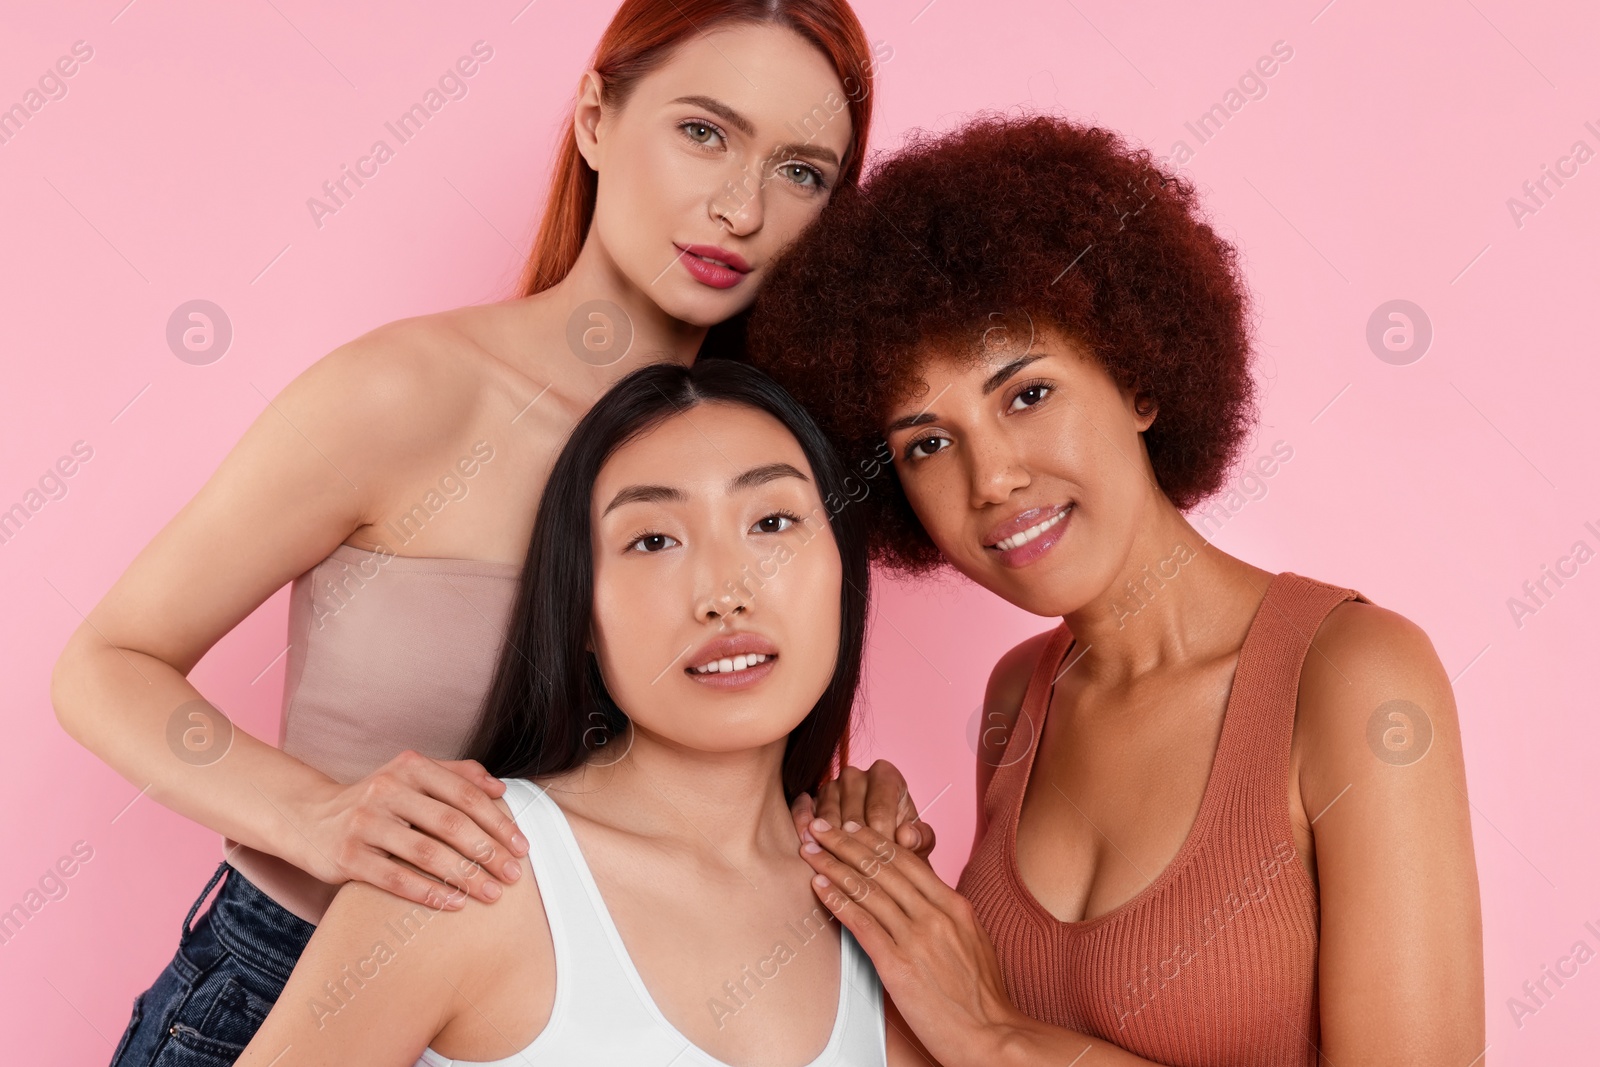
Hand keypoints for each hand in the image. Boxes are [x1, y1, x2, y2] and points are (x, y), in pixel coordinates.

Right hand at [293, 750, 528, 907]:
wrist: (310, 817)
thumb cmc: (376, 800)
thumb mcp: (411, 777)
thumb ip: (457, 774)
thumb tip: (500, 789)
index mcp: (410, 767)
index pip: (465, 795)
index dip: (498, 822)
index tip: (522, 846)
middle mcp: (386, 790)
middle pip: (450, 823)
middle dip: (488, 852)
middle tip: (513, 875)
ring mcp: (364, 822)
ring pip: (425, 852)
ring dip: (464, 876)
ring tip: (491, 894)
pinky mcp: (347, 856)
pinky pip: (395, 878)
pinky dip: (428, 892)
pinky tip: (453, 904)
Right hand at [791, 759, 936, 861]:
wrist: (879, 843)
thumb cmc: (901, 839)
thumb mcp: (919, 840)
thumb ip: (921, 838)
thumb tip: (907, 837)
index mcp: (885, 775)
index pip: (879, 811)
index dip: (881, 843)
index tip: (884, 868)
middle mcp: (855, 775)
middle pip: (851, 817)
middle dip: (856, 850)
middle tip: (858, 878)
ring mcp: (830, 785)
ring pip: (827, 818)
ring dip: (829, 846)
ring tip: (832, 869)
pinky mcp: (811, 799)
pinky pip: (803, 811)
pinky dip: (803, 828)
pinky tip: (807, 846)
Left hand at [800, 817, 1023, 1066]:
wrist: (993, 1035)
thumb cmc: (983, 997)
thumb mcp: (972, 940)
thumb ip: (946, 915)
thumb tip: (922, 898)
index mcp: (954, 905)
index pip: (906, 860)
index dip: (873, 839)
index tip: (852, 828)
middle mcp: (935, 914)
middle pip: (882, 865)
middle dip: (845, 842)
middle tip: (820, 826)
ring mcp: (917, 938)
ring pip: (867, 888)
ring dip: (833, 864)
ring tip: (810, 850)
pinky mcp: (899, 966)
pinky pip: (861, 922)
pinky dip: (837, 900)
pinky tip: (819, 886)